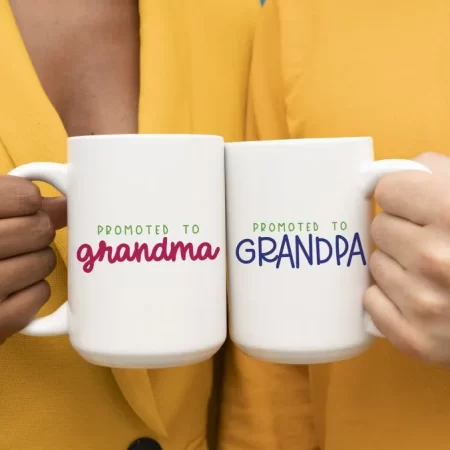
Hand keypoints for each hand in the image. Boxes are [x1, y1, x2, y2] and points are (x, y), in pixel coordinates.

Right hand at [0, 175, 65, 343]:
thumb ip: (14, 203)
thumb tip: (64, 205)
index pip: (26, 196)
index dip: (30, 203)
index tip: (21, 209)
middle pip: (40, 229)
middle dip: (35, 233)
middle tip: (14, 241)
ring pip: (45, 261)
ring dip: (35, 263)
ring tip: (6, 266)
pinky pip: (41, 294)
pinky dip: (32, 292)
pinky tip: (7, 290)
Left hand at [364, 152, 449, 363]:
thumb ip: (431, 172)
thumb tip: (382, 172)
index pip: (387, 190)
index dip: (404, 196)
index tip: (416, 206)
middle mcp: (436, 260)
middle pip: (379, 227)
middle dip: (400, 232)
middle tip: (430, 244)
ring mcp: (424, 303)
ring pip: (374, 263)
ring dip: (396, 265)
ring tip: (431, 273)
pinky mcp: (415, 339)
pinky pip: (371, 300)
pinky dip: (390, 298)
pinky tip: (419, 298)